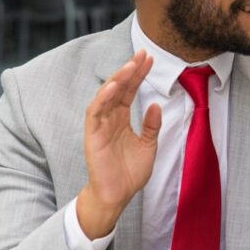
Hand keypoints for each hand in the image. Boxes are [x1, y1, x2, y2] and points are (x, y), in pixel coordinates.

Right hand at [76, 50, 161, 238]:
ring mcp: (100, 126)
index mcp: (122, 119)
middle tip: (142, 54)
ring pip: (106, 96)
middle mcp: (110, 119)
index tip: (150, 59)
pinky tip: (112, 87)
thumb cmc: (129, 173)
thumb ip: (152, 126)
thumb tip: (157, 105)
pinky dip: (102, 99)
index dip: (139, 75)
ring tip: (130, 65)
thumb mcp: (148, 146)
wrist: (117, 195)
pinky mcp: (92, 135)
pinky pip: (95, 113)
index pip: (130, 92)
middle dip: (130, 71)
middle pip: (120, 89)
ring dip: (117, 80)